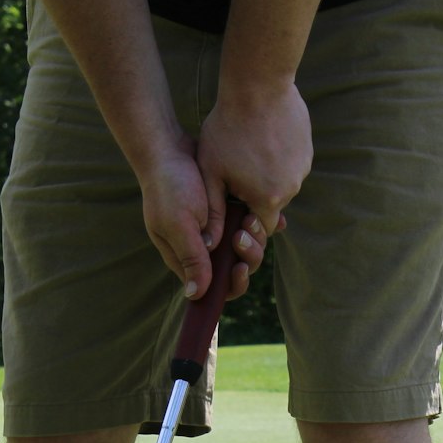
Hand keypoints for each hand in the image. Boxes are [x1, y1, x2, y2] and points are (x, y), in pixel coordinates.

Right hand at [136, 131, 268, 301]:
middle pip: (234, 268)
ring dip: (254, 237)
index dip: (232, 283)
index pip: (214, 287)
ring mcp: (213, 231)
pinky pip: (247, 225)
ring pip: (244, 247)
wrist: (167, 148)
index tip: (240, 267)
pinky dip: (260, 224)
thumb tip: (195, 295)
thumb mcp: (180, 224)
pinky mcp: (223, 213)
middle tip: (245, 232)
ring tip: (251, 217)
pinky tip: (274, 219)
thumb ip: (190, 257)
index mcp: (185, 257)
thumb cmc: (169, 185)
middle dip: (247, 256)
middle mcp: (200, 247)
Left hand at [196, 80, 310, 242]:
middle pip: (271, 205)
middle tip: (236, 170)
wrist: (258, 85)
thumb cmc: (227, 128)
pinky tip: (262, 138)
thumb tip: (209, 244)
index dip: (245, 222)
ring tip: (248, 151)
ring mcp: (303, 168)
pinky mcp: (307, 149)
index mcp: (268, 199)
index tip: (232, 203)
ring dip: (267, 175)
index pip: (260, 227)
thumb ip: (213, 211)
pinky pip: (291, 164)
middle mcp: (291, 188)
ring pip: (282, 183)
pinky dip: (278, 158)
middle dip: (254, 196)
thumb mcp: (211, 171)